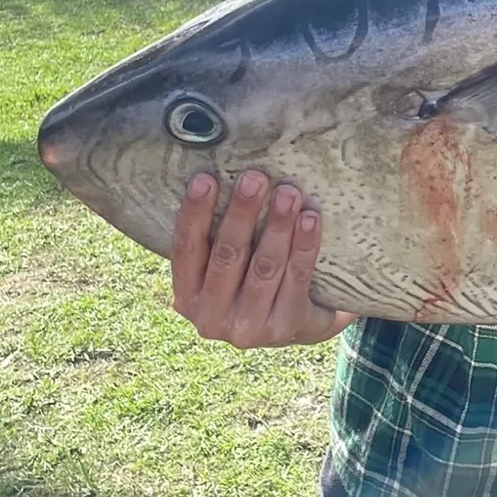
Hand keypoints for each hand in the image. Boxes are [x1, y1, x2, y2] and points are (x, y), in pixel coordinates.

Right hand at [171, 169, 356, 347]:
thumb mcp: (225, 266)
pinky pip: (297, 278)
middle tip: (255, 178)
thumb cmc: (251, 279)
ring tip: (289, 192)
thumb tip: (219, 168)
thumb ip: (217, 233)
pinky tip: (310, 218)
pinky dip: (304, 245)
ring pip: (264, 267)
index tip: (205, 178)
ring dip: (277, 226)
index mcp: (188, 297)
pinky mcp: (286, 326)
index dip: (194, 214)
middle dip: (242, 213)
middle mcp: (211, 318)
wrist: (294, 324)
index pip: (186, 251)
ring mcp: (249, 328)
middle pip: (227, 256)